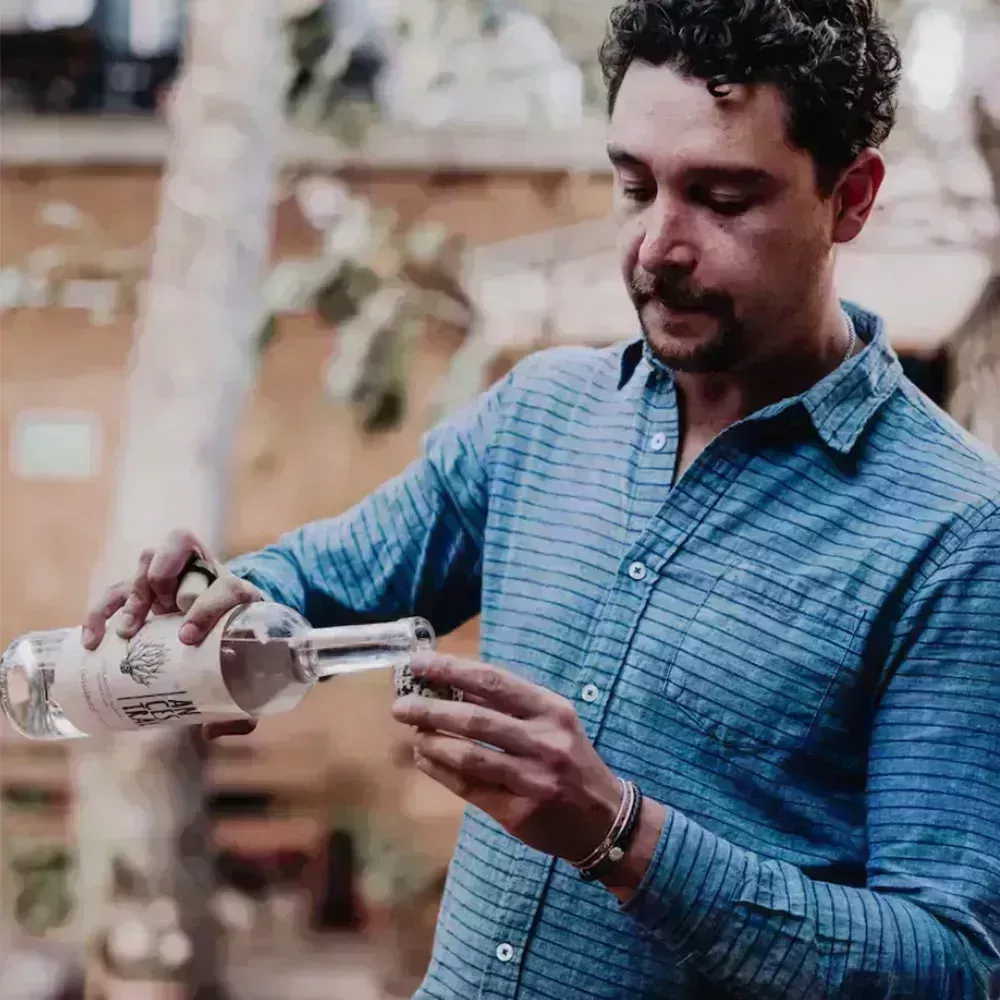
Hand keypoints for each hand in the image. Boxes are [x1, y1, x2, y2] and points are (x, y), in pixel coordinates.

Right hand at [80, 528, 265, 739]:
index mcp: (240, 595)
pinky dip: (102, 610)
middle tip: (155, 617)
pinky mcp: (147, 591)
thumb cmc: (243, 654)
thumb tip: (210, 730)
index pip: (226, 587)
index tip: (187, 637)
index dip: (207, 607)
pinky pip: (119, 589)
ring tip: (126, 632)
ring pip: (149, 558)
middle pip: (183, 551)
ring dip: (135, 592)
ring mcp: (174, 580)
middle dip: (165, 580)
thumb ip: (241, 711)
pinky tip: (92, 639)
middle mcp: (205, 576)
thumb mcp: (251, 679)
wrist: (236, 629)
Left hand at [391, 653, 623, 865]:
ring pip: (469, 755)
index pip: (493, 681)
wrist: (605, 819)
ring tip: (413, 734)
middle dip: (432, 709)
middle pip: (476, 718)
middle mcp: (545, 741)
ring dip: (433, 742)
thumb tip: (450, 683)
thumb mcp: (551, 723)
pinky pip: (470, 787)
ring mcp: (533, 778)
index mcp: (552, 709)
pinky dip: (441, 771)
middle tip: (401, 705)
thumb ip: (507, 705)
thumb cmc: (569, 760)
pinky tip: (425, 759)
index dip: (451, 670)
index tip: (418, 663)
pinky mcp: (520, 811)